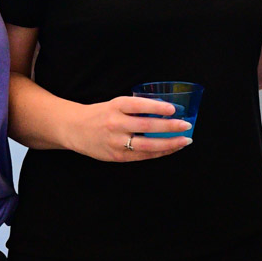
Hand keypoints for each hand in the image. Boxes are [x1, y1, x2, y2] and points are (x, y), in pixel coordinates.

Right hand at [63, 94, 192, 162]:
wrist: (74, 129)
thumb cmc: (100, 114)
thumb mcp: (115, 104)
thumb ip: (136, 108)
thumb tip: (166, 110)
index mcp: (116, 106)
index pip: (138, 105)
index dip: (157, 107)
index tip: (173, 109)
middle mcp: (116, 123)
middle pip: (147, 126)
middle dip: (169, 126)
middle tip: (186, 125)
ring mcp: (116, 141)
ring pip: (147, 145)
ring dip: (169, 143)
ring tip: (184, 140)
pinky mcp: (117, 156)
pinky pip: (142, 156)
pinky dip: (159, 153)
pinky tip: (171, 149)